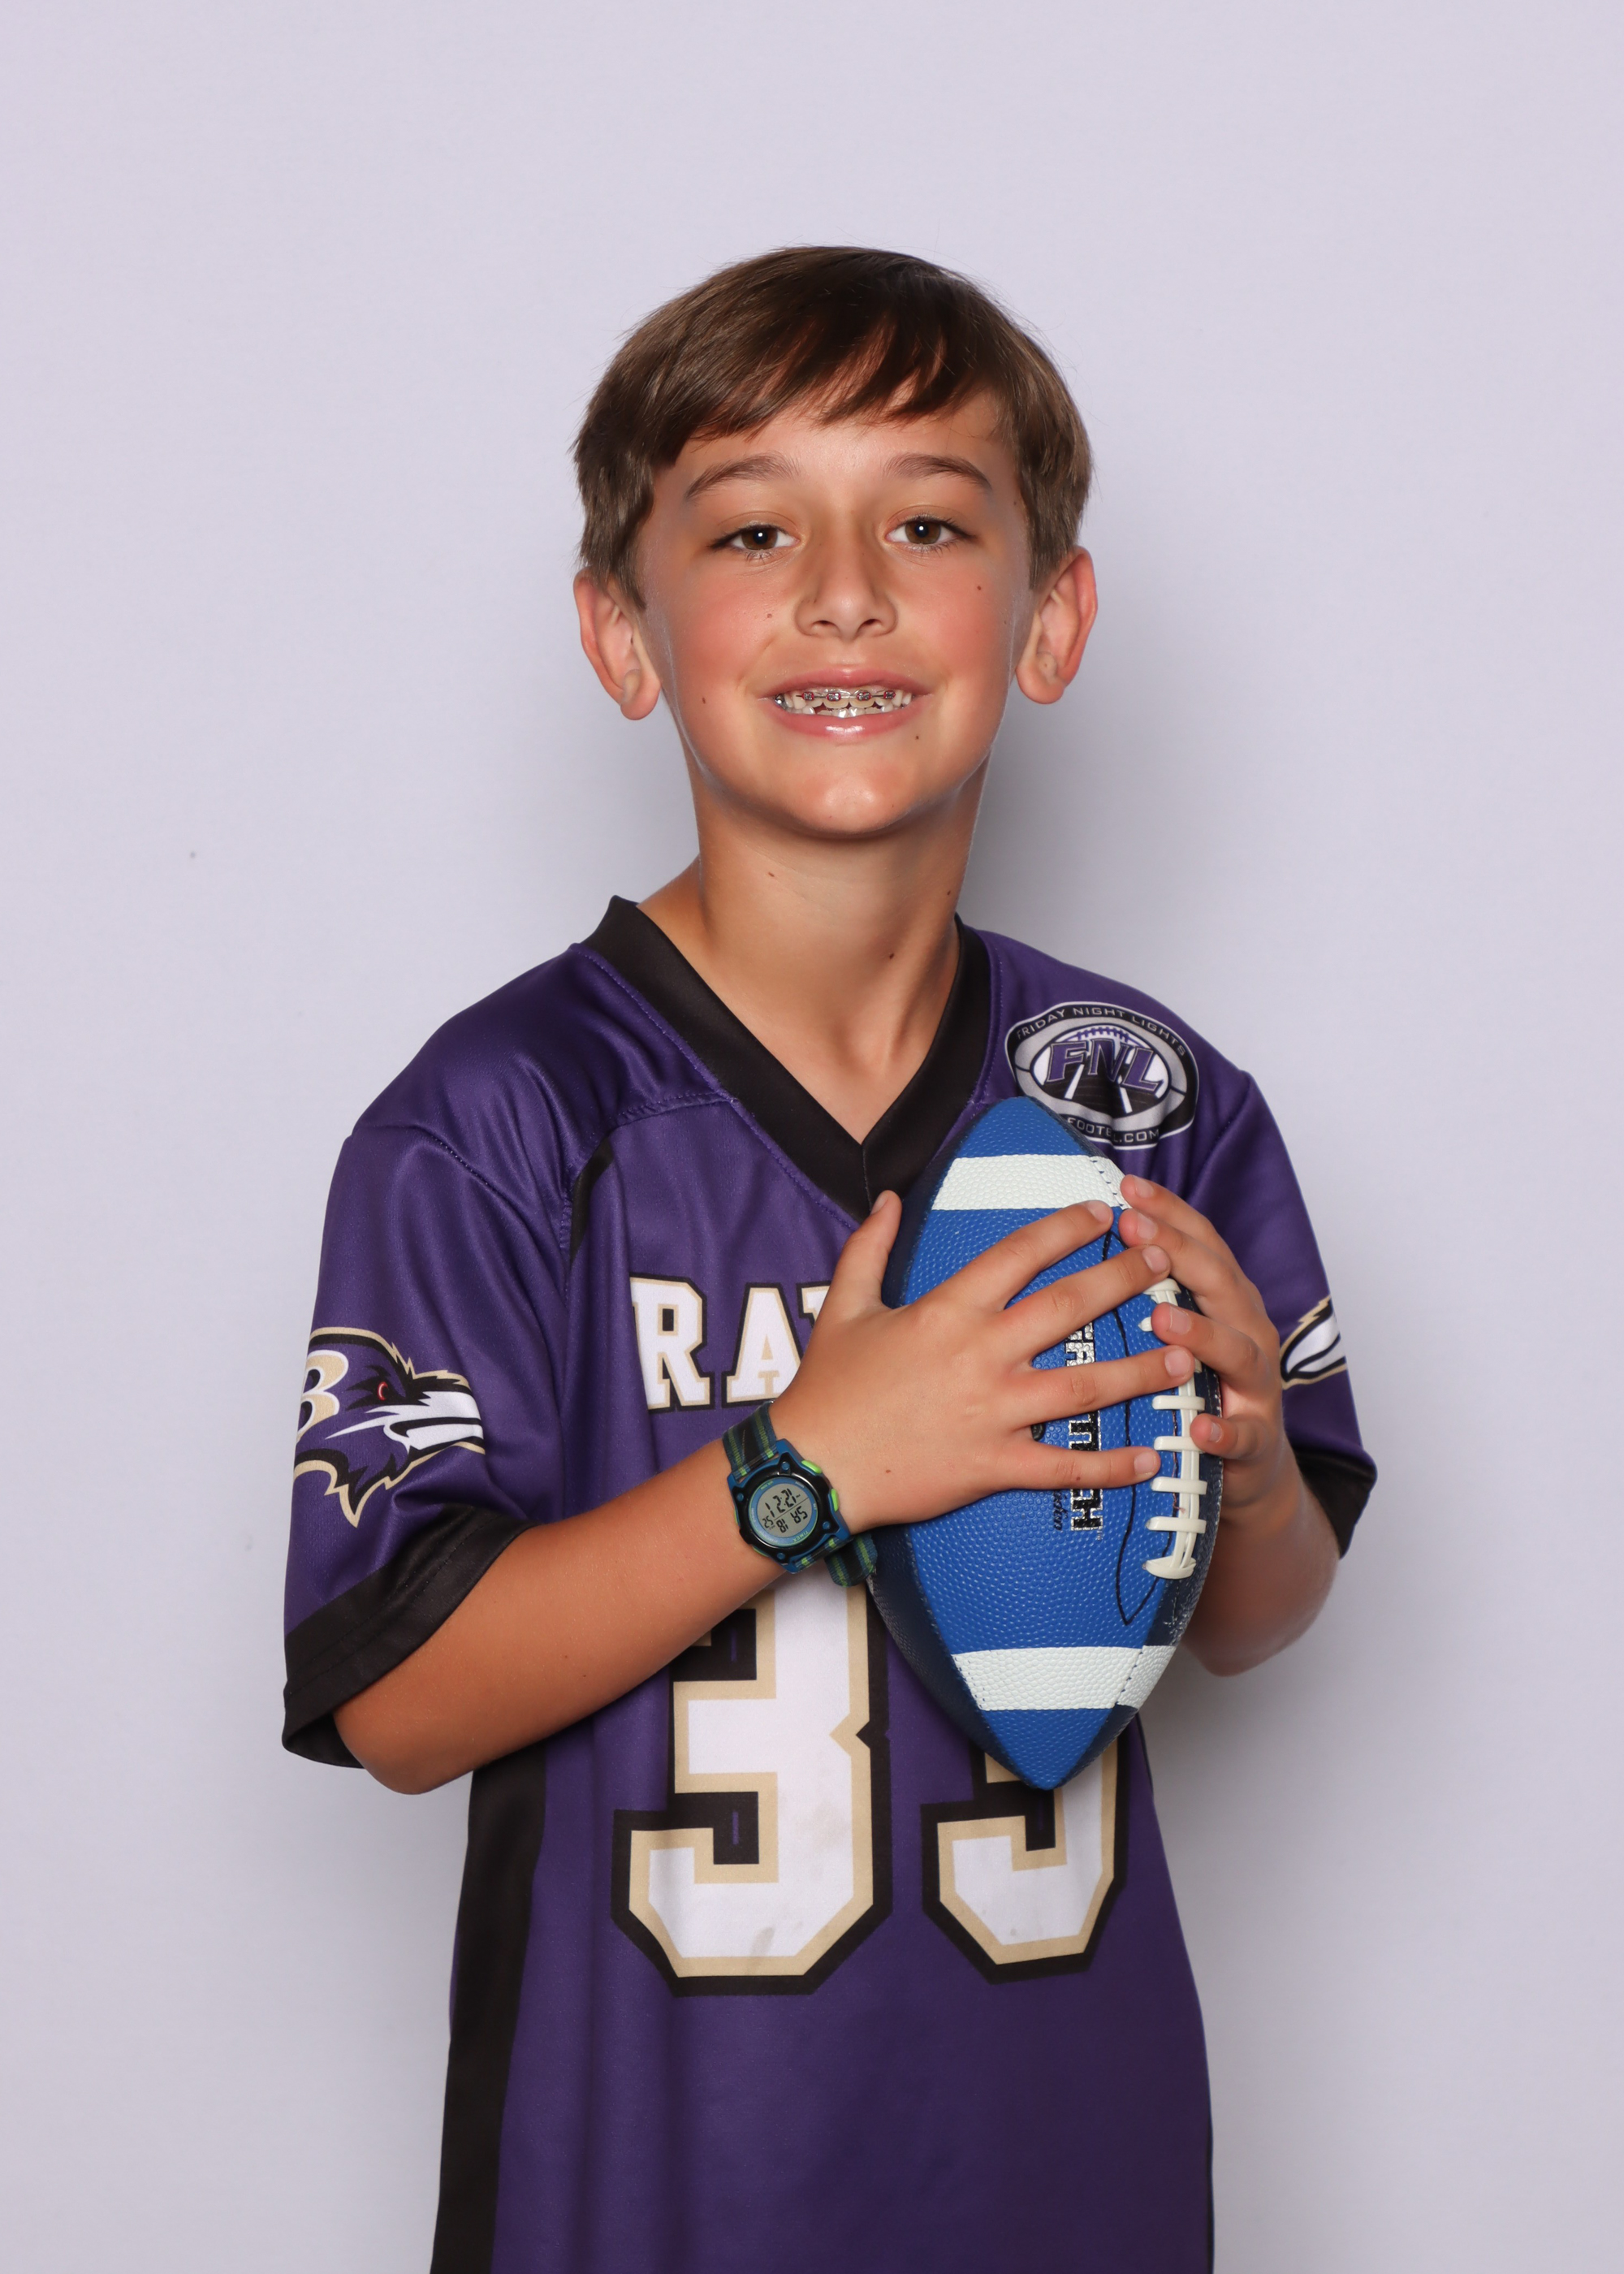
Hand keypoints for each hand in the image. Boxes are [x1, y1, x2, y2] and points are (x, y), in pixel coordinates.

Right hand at [770, 1191, 1198, 1532]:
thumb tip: (891, 1198)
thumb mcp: (843, 1304)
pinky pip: (1064, 1466)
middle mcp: (979, 1354)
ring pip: (1083, 1386)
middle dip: (1124, 1280)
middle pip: (1068, 1307)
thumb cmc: (829, 1388)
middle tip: (1166, 1263)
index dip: (1066, 1228)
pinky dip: (1111, 1465)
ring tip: (1185, 1353)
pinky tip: (1152, 1457)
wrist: (813, 1466)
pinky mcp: (994, 1466)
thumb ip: (870, 1246)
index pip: (1019, 1253)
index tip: (1105, 1213)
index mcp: (947, 1309)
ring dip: (1139, 1369)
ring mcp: (992, 1412)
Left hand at [1114, 1175, 1294, 1535]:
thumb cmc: (1202, 1382)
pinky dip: (1223, 1430)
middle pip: (1219, 1283)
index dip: (1168, 1213)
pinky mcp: (1256, 1439)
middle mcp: (1246, 1329)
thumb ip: (1150, 1285)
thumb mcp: (1181, 1325)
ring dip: (1201, 1334)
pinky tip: (1199, 1427)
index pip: (1199, 1243)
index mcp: (1223, 1298)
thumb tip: (1093, 1232)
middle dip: (1179, 1254)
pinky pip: (1242, 1434)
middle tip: (1136, 1232)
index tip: (1127, 1188)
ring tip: (1163, 1319)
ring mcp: (1256, 1384)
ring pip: (1237, 1351)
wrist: (1248, 1464)